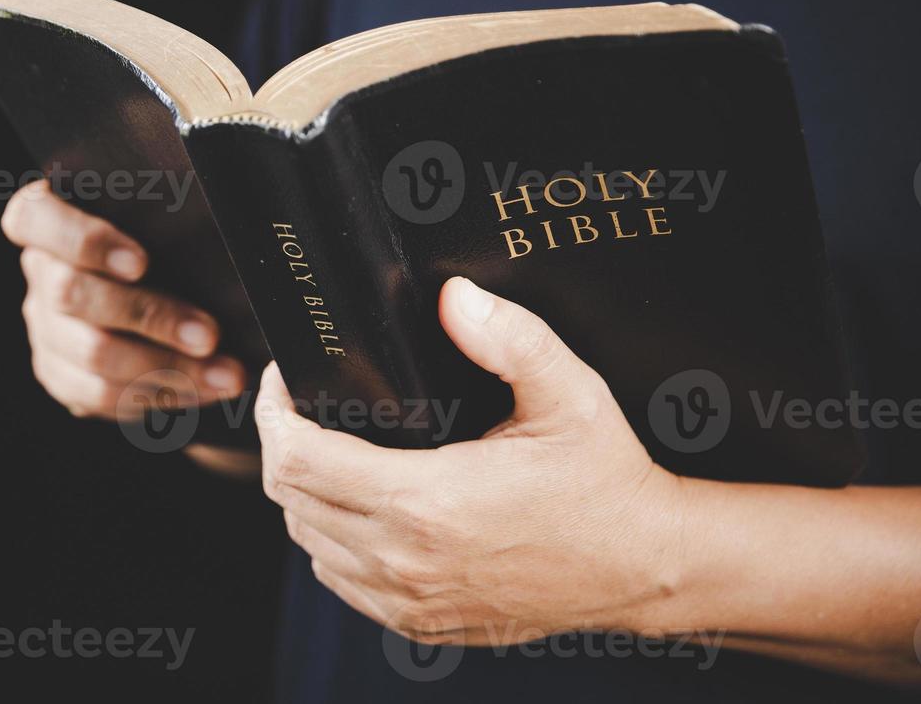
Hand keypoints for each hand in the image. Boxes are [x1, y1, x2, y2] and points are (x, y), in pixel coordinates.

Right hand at [1, 179, 246, 419]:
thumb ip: (165, 214)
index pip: (33, 219)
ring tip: (227, 376)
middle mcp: (40, 271)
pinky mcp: (59, 373)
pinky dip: (160, 394)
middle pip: (72, 295)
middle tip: (211, 336)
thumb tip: (220, 223)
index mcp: (45, 217)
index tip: (142, 263)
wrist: (161, 286)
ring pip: (93, 355)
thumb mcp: (157, 214)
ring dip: (168, 369)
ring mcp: (44, 327)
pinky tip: (206, 391)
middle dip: (149, 317)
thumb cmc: (165, 233)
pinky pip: (102, 395)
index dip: (83, 241)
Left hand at [255, 276, 685, 645]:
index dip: (274, 412)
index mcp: (428, 502)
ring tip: (327, 449)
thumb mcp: (569, 393)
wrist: (646, 566)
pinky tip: (357, 506)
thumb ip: (509, 337)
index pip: (297, 460)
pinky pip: (339, 580)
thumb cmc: (605, 481)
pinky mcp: (420, 623)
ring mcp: (409, 600)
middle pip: (289, 500)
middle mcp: (406, 559)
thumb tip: (453, 297)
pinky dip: (329, 540)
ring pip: (307, 543)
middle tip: (302, 405)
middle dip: (281, 444)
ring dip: (303, 494)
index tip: (285, 381)